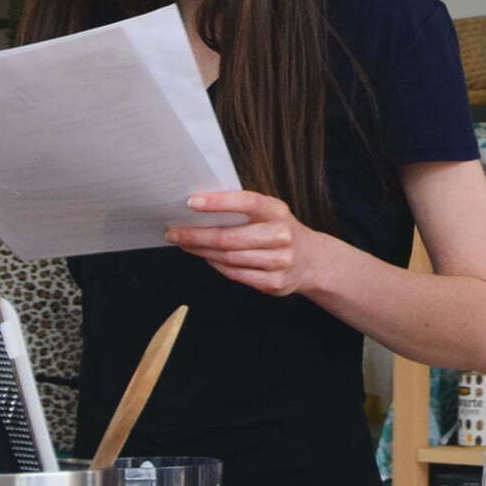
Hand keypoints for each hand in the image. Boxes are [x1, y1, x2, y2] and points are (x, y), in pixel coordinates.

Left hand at [166, 191, 339, 297]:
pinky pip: (235, 274)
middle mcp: (282, 236)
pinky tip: (206, 257)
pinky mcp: (274, 283)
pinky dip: (217, 265)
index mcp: (278, 212)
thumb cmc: (278, 230)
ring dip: (202, 251)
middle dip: (196, 235)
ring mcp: (280, 262)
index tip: (191, 202)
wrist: (312, 260)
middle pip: (230, 238)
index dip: (218, 202)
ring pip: (229, 258)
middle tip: (173, 231)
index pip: (247, 202)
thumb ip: (242, 210)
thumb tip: (198, 208)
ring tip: (185, 243)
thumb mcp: (269, 213)